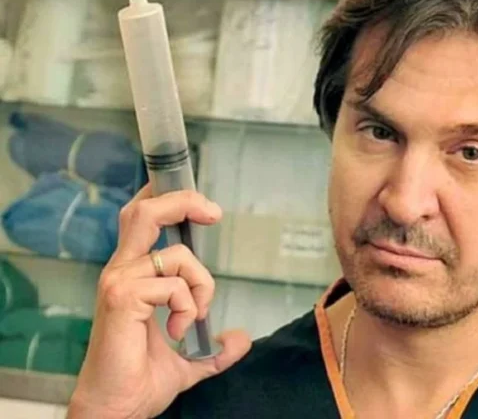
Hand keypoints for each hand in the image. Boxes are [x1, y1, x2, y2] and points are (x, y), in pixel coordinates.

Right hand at [67, 185, 250, 417]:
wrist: (116, 409)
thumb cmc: (139, 382)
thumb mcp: (190, 360)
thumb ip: (215, 349)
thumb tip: (241, 339)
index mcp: (132, 275)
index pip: (142, 220)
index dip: (169, 199)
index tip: (204, 205)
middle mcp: (121, 272)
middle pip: (145, 212)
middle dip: (184, 201)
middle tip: (214, 213)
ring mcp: (119, 282)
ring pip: (177, 254)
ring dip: (201, 284)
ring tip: (192, 317)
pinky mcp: (122, 298)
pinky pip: (173, 285)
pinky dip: (188, 306)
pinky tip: (176, 331)